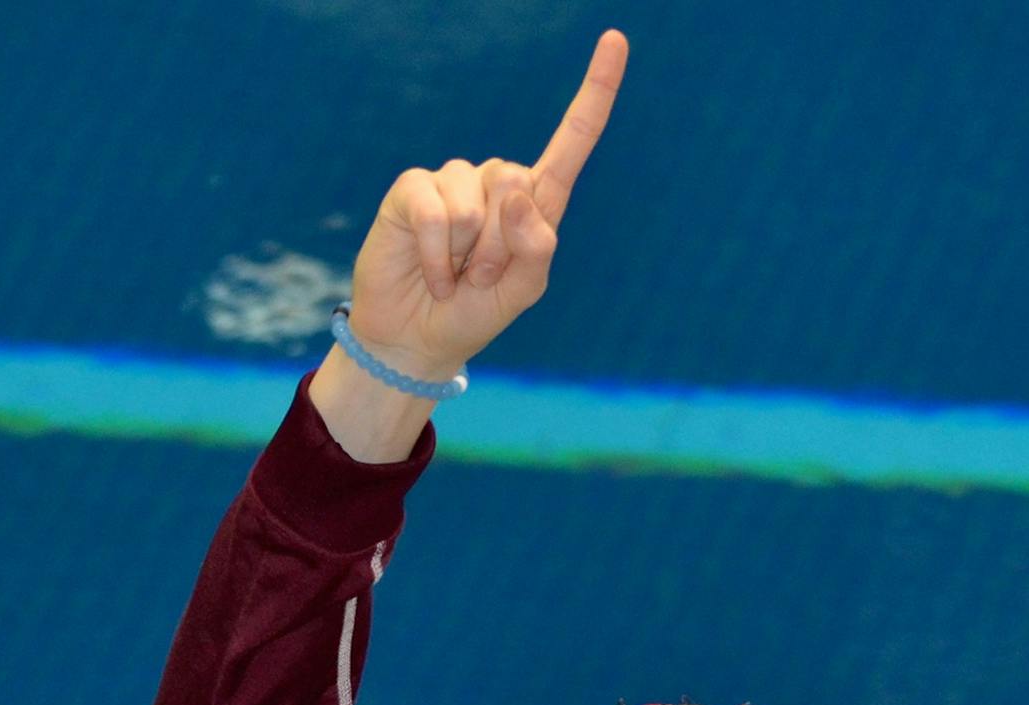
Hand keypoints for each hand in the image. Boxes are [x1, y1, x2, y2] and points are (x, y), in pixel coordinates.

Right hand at [312, 29, 626, 457]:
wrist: (418, 339)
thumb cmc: (474, 314)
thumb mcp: (524, 291)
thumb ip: (537, 247)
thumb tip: (516, 192)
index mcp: (535, 203)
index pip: (571, 141)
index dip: (594, 93)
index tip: (616, 41)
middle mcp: (496, 183)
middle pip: (519, 186)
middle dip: (502, 247)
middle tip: (481, 279)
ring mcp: (453, 182)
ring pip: (478, 202)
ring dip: (470, 254)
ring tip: (455, 276)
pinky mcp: (413, 189)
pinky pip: (436, 211)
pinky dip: (437, 255)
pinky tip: (431, 273)